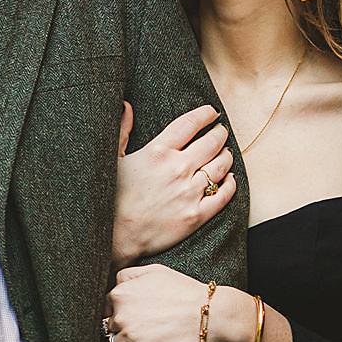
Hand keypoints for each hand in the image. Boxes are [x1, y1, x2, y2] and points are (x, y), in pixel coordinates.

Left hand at [104, 264, 252, 341]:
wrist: (213, 314)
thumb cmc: (186, 291)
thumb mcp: (156, 271)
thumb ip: (128, 274)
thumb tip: (113, 284)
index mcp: (121, 292)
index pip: (105, 305)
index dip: (118, 311)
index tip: (134, 315)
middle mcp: (121, 313)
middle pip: (107, 325)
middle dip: (120, 327)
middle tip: (143, 328)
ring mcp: (129, 335)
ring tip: (143, 341)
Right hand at [112, 101, 235, 265]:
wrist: (115, 236)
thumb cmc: (111, 197)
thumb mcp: (112, 158)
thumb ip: (122, 129)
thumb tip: (126, 105)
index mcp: (158, 151)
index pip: (190, 124)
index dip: (205, 115)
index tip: (211, 113)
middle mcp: (178, 169)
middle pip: (212, 142)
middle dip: (219, 133)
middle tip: (220, 131)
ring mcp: (189, 192)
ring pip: (221, 166)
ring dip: (226, 156)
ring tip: (225, 153)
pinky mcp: (196, 215)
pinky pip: (223, 195)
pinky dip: (230, 184)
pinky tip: (229, 179)